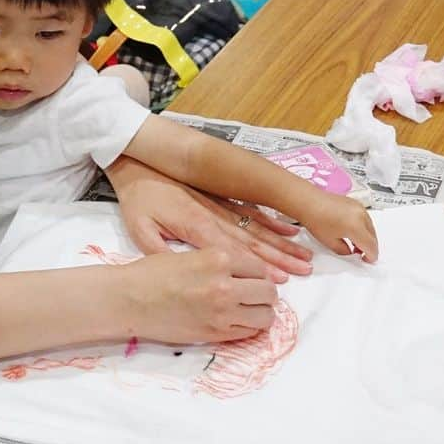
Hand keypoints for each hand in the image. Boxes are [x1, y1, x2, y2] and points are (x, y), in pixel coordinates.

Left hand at [108, 158, 312, 282]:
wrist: (138, 163)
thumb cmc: (138, 198)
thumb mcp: (139, 228)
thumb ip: (160, 251)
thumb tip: (179, 272)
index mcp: (196, 226)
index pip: (232, 252)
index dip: (258, 267)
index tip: (280, 279)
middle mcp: (214, 216)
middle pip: (252, 241)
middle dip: (280, 257)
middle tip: (305, 270)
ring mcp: (221, 206)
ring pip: (256, 228)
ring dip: (281, 242)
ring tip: (304, 254)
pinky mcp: (221, 199)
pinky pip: (251, 212)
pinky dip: (270, 221)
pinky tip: (288, 229)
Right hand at [129, 248, 278, 341]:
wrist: (129, 299)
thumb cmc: (152, 273)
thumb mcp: (190, 254)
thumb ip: (220, 261)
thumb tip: (247, 272)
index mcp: (218, 258)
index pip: (260, 267)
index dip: (258, 273)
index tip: (253, 278)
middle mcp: (225, 285)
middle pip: (268, 292)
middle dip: (264, 293)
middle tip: (252, 294)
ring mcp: (222, 312)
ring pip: (265, 316)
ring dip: (260, 313)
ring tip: (247, 309)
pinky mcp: (215, 333)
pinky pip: (249, 332)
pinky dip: (248, 327)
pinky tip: (235, 320)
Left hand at [300, 192, 378, 262]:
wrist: (307, 201)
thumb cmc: (315, 219)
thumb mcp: (330, 242)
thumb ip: (344, 251)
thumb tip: (351, 251)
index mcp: (356, 227)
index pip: (371, 246)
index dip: (371, 256)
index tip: (367, 260)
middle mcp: (361, 216)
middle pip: (373, 236)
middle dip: (369, 247)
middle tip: (361, 254)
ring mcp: (359, 207)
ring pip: (370, 227)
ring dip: (367, 237)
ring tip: (355, 244)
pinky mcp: (355, 203)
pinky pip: (365, 218)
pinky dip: (363, 227)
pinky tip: (352, 232)